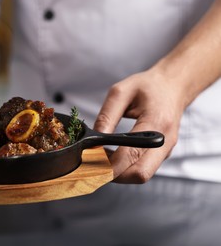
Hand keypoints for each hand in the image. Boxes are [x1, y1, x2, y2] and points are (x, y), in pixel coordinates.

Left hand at [94, 69, 185, 183]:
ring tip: (100, 157)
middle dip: (112, 174)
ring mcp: (166, 150)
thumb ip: (107, 116)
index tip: (88, 159)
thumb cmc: (148, 87)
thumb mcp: (121, 92)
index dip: (107, 162)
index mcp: (156, 122)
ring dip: (118, 173)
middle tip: (92, 163)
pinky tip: (111, 157)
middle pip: (139, 174)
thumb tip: (94, 141)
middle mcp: (165, 141)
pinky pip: (143, 169)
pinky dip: (125, 168)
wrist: (173, 87)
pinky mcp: (162, 154)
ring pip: (140, 175)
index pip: (131, 154)